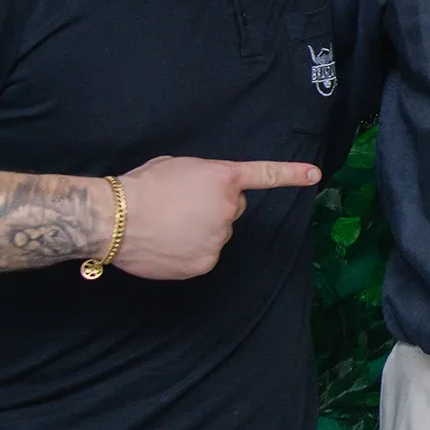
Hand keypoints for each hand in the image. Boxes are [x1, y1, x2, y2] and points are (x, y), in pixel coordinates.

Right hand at [111, 156, 320, 279]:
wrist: (115, 219)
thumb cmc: (141, 187)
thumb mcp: (179, 166)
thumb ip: (204, 178)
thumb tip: (205, 194)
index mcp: (223, 178)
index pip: (264, 175)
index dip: (291, 175)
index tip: (314, 176)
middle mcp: (228, 208)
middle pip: (232, 208)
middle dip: (215, 207)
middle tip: (181, 206)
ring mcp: (219, 238)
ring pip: (217, 233)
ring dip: (201, 229)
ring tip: (168, 225)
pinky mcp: (206, 262)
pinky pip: (205, 255)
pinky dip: (190, 251)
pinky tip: (168, 244)